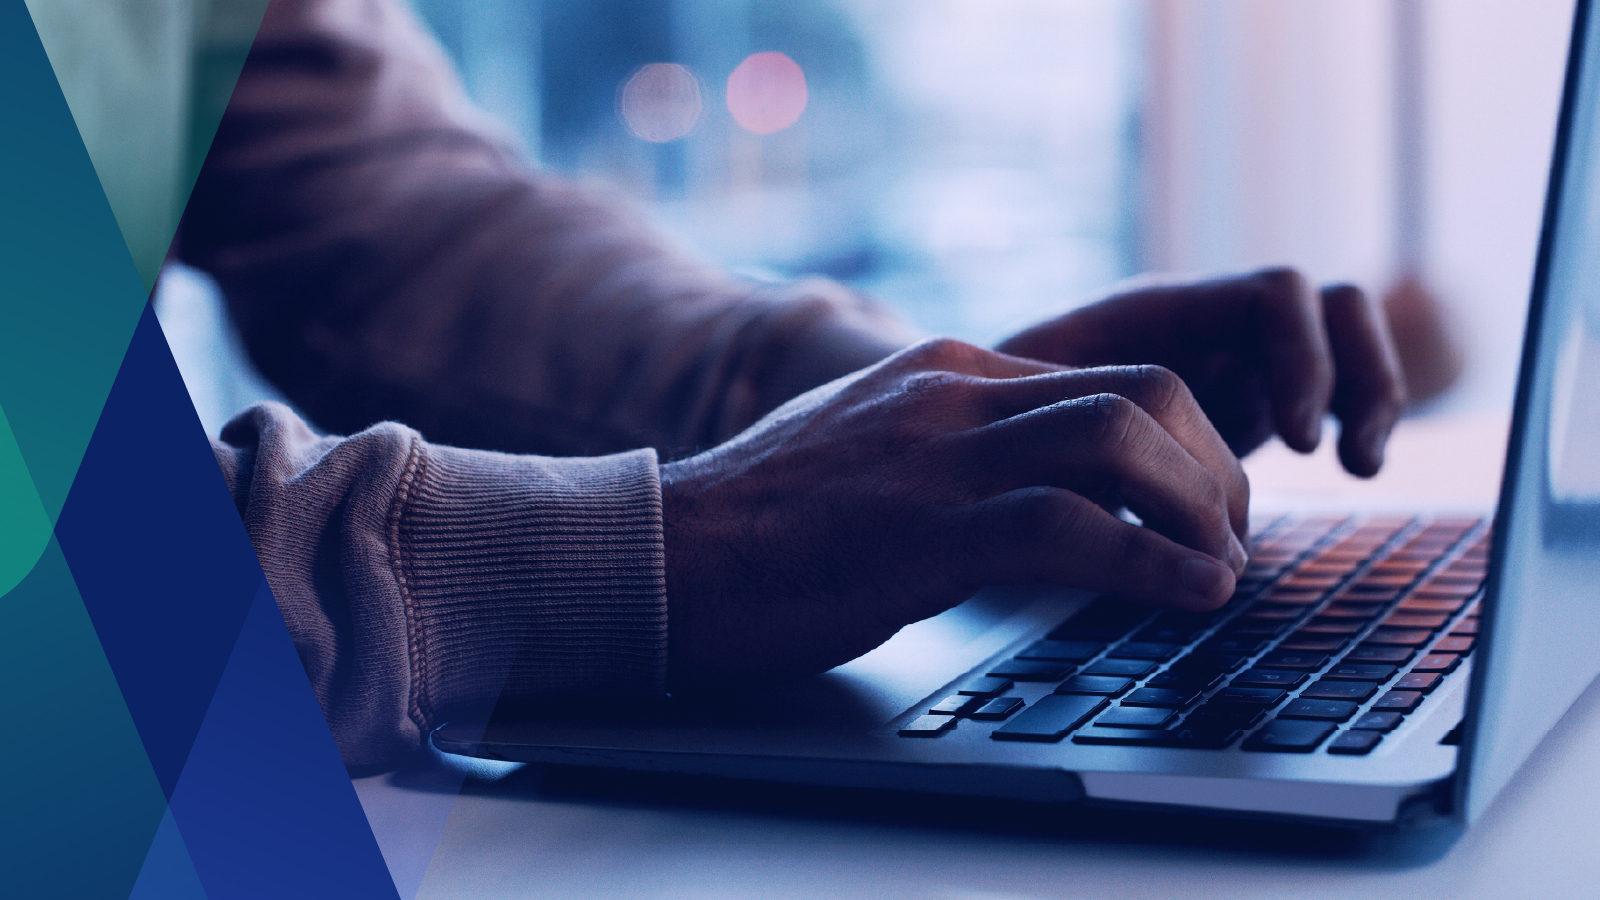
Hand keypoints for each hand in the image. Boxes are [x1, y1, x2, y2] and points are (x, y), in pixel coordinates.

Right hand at [660, 338, 1248, 689]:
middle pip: (1143, 390)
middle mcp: (953, 395)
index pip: (1113, 374)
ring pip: (1122, 440)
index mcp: (948, 371)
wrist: (661, 553)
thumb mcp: (875, 451)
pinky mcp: (920, 532)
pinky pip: (1071, 528)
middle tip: (1230, 537)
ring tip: (1222, 570)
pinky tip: (1191, 595)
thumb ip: (956, 446)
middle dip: (1214, 467)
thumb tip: (1043, 486)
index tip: (1207, 504)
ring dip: (1202, 509)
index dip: (1188, 441)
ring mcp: (936, 457)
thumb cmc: (765, 523)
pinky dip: (1153, 563)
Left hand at [996, 267, 1406, 476]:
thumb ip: (1080, 425)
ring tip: (1360, 466)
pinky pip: (1329, 389)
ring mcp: (1233, 359)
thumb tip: (1117, 469)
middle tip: (1337, 459)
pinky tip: (1349, 470)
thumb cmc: (987, 416)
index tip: (1297, 441)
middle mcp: (1209, 324)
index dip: (1302, 360)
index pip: (1275, 296)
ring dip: (1370, 395)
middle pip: (1330, 307)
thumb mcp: (1027, 414)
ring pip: (1342, 342)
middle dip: (1356, 375)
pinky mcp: (1245, 404)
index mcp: (1161, 311)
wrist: (972, 428)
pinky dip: (1351, 419)